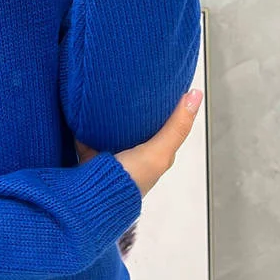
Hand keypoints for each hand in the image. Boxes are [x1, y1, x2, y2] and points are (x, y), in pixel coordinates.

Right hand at [74, 92, 201, 197]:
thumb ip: (177, 126)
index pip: (164, 127)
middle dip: (133, 109)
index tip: (160, 82)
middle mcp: (134, 156)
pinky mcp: (89, 154)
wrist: (92, 198)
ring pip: (112, 128)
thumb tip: (196, 94)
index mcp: (154, 157)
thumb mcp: (159, 152)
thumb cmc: (129, 181)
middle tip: (131, 83)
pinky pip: (88, 133)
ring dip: (110, 115)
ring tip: (107, 91)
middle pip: (137, 127)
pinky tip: (84, 107)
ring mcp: (111, 155)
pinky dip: (86, 122)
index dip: (164, 107)